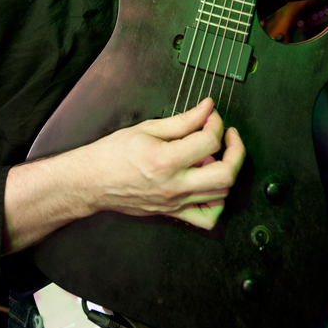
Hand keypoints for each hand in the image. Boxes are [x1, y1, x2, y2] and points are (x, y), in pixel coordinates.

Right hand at [85, 97, 244, 229]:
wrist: (92, 181)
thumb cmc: (112, 154)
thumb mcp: (147, 128)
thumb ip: (182, 121)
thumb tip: (206, 109)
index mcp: (166, 160)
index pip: (209, 141)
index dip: (216, 123)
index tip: (211, 115)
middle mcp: (174, 185)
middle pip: (226, 173)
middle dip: (235, 149)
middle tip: (228, 135)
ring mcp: (175, 202)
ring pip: (221, 193)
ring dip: (226, 170)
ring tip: (213, 155)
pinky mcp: (173, 213)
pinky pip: (208, 217)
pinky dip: (217, 202)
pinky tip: (210, 185)